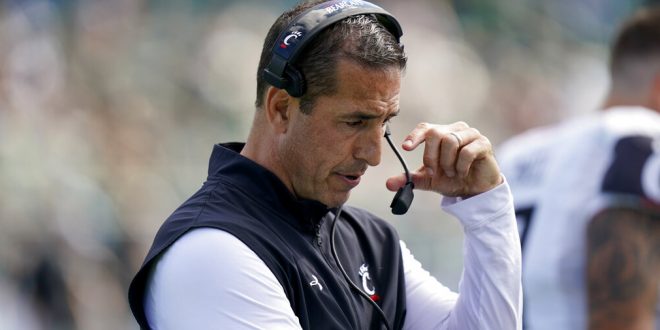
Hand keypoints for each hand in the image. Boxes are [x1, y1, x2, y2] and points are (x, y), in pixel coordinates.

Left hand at [386, 121, 501, 196]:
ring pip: (451, 141)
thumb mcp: (428, 180)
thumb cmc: (452, 180)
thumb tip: (388, 184)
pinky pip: (467, 151)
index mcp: (441, 134)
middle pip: (436, 134)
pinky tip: (462, 173)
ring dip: (447, 162)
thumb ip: (409, 179)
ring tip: (451, 173)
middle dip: (431, 156)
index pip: (425, 128)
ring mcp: (471, 134)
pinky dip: (461, 166)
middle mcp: (455, 129)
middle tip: (434, 172)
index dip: (415, 136)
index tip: (406, 148)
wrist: (475, 191)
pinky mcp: (484, 143)